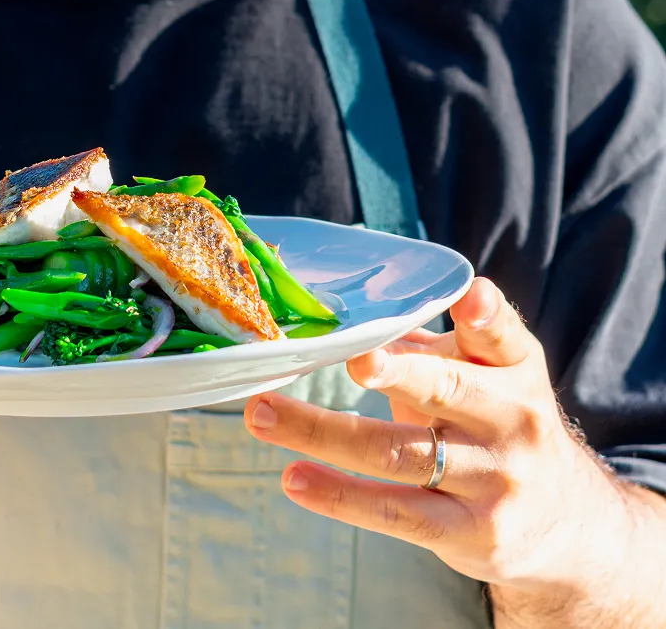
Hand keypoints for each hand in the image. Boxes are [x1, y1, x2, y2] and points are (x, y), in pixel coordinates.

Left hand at [244, 278, 630, 594]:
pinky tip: (294, 478)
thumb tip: (347, 312)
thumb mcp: (488, 376)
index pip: (503, 336)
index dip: (487, 314)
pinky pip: (393, 511)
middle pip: (445, 391)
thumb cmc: (499, 423)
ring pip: (397, 453)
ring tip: (261, 414)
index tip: (470, 297)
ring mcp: (491, 480)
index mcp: (514, 368)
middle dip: (400, 374)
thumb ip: (431, 344)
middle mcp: (512, 421)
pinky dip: (338, 495)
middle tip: (355, 359)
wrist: (566, 523)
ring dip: (322, 433)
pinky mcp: (469, 532)